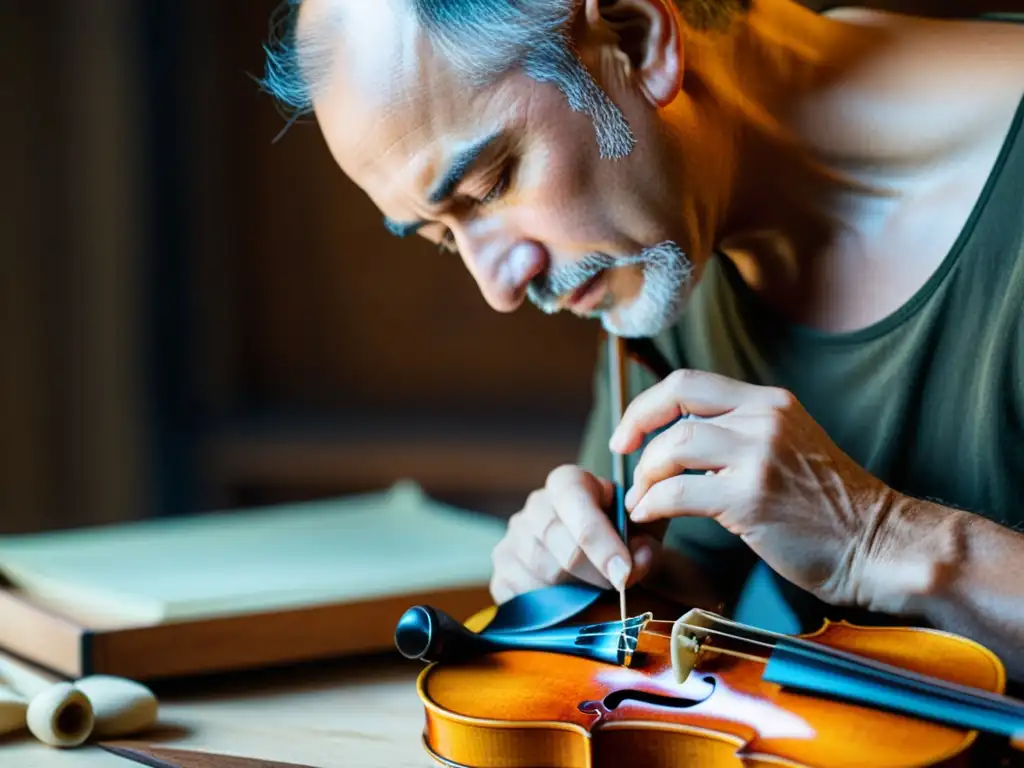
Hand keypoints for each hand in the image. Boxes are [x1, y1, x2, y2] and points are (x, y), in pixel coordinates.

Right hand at [488, 465, 661, 603]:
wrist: (601, 564)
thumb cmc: (623, 542)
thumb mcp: (643, 536)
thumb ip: (646, 545)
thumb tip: (637, 560)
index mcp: (568, 482)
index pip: (574, 501)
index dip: (600, 539)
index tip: (624, 573)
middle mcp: (535, 505)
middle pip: (556, 539)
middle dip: (593, 571)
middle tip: (618, 587)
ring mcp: (512, 539)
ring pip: (540, 571)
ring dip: (574, 591)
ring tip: (597, 593)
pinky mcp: (501, 573)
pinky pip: (520, 595)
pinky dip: (549, 608)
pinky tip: (570, 604)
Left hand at [609, 369, 906, 611]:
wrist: (881, 545)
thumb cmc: (832, 509)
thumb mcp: (789, 448)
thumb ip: (741, 435)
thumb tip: (679, 445)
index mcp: (770, 403)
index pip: (689, 383)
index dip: (647, 405)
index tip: (628, 433)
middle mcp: (764, 417)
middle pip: (675, 406)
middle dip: (636, 432)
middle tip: (624, 463)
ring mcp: (759, 454)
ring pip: (673, 447)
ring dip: (646, 476)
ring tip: (642, 501)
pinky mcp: (752, 496)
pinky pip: (678, 492)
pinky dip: (654, 505)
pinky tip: (651, 518)